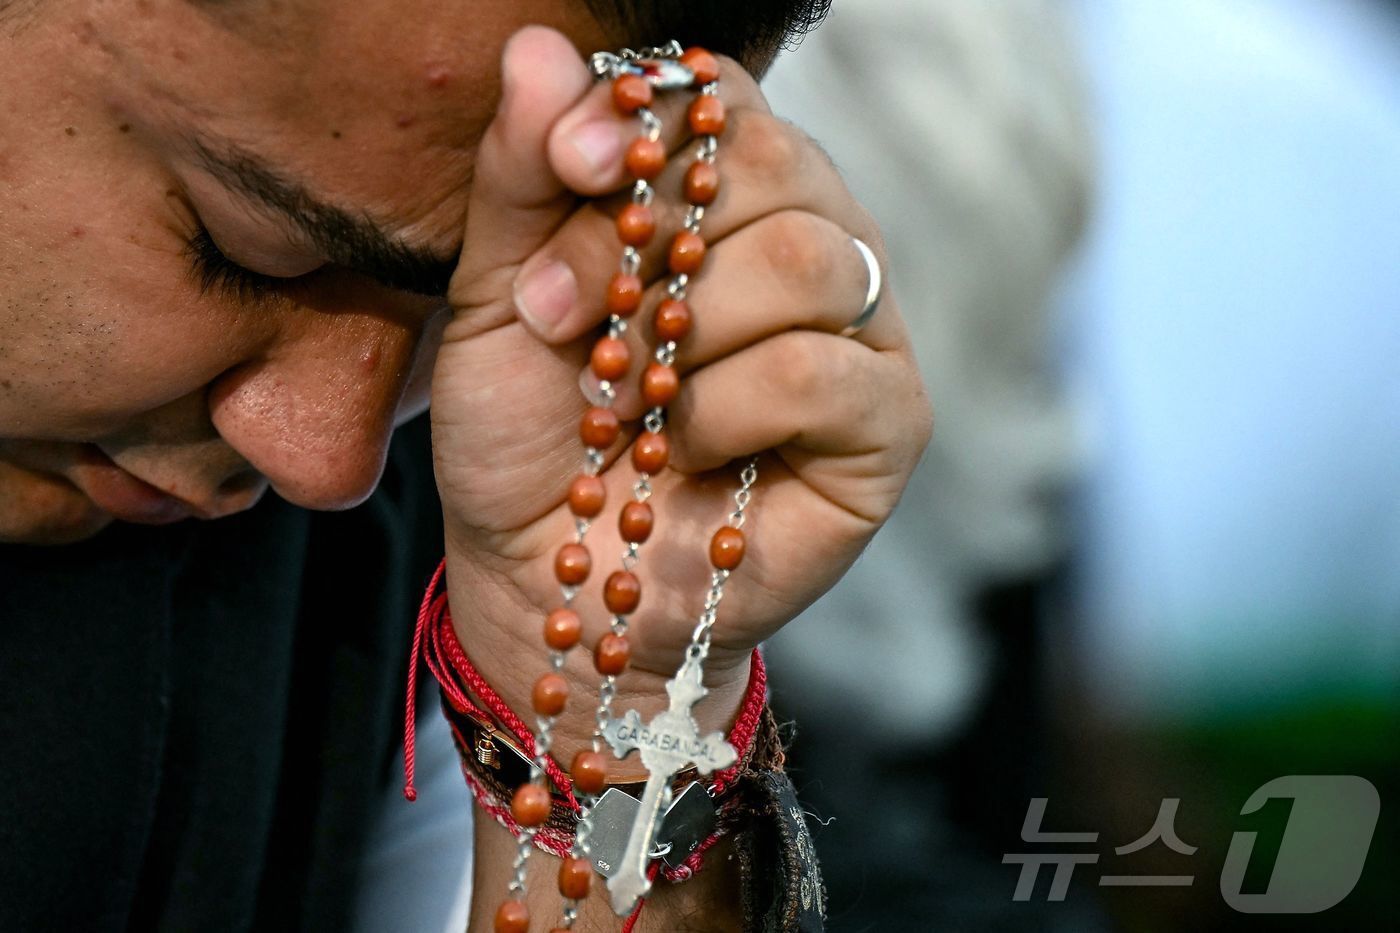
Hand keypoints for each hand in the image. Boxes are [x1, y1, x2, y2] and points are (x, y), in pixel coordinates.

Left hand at [433, 27, 929, 754]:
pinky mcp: (889, 421)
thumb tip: (533, 45)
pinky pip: (825, 365)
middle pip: (777, 165)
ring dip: (684, 334)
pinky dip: (732, 405)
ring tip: (623, 401)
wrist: (556, 581)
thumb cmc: (533, 438)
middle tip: (565, 322)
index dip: (648, 120)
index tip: (572, 168)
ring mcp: (863, 331)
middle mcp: (809, 246)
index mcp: (726, 201)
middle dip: (647, 241)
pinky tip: (690, 447)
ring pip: (807, 259)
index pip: (724, 99)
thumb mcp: (497, 295)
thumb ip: (520, 173)